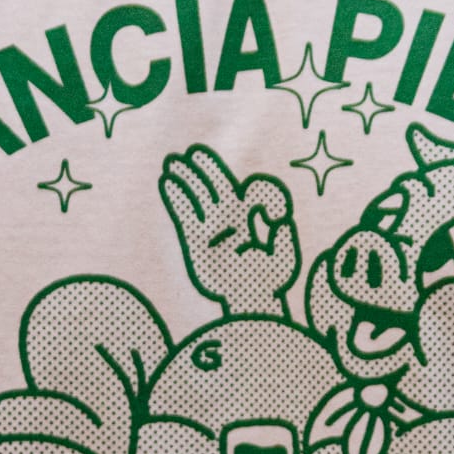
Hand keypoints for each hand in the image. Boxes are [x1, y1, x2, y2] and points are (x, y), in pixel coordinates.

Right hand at [160, 146, 299, 317]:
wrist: (249, 303)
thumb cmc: (270, 279)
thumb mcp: (286, 257)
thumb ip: (284, 236)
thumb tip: (275, 218)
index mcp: (254, 216)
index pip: (253, 192)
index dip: (261, 192)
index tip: (270, 213)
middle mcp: (232, 217)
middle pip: (219, 186)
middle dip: (207, 169)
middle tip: (193, 151)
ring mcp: (213, 228)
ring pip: (200, 197)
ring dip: (187, 178)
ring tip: (173, 160)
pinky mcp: (197, 241)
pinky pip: (186, 216)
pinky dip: (177, 199)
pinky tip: (167, 182)